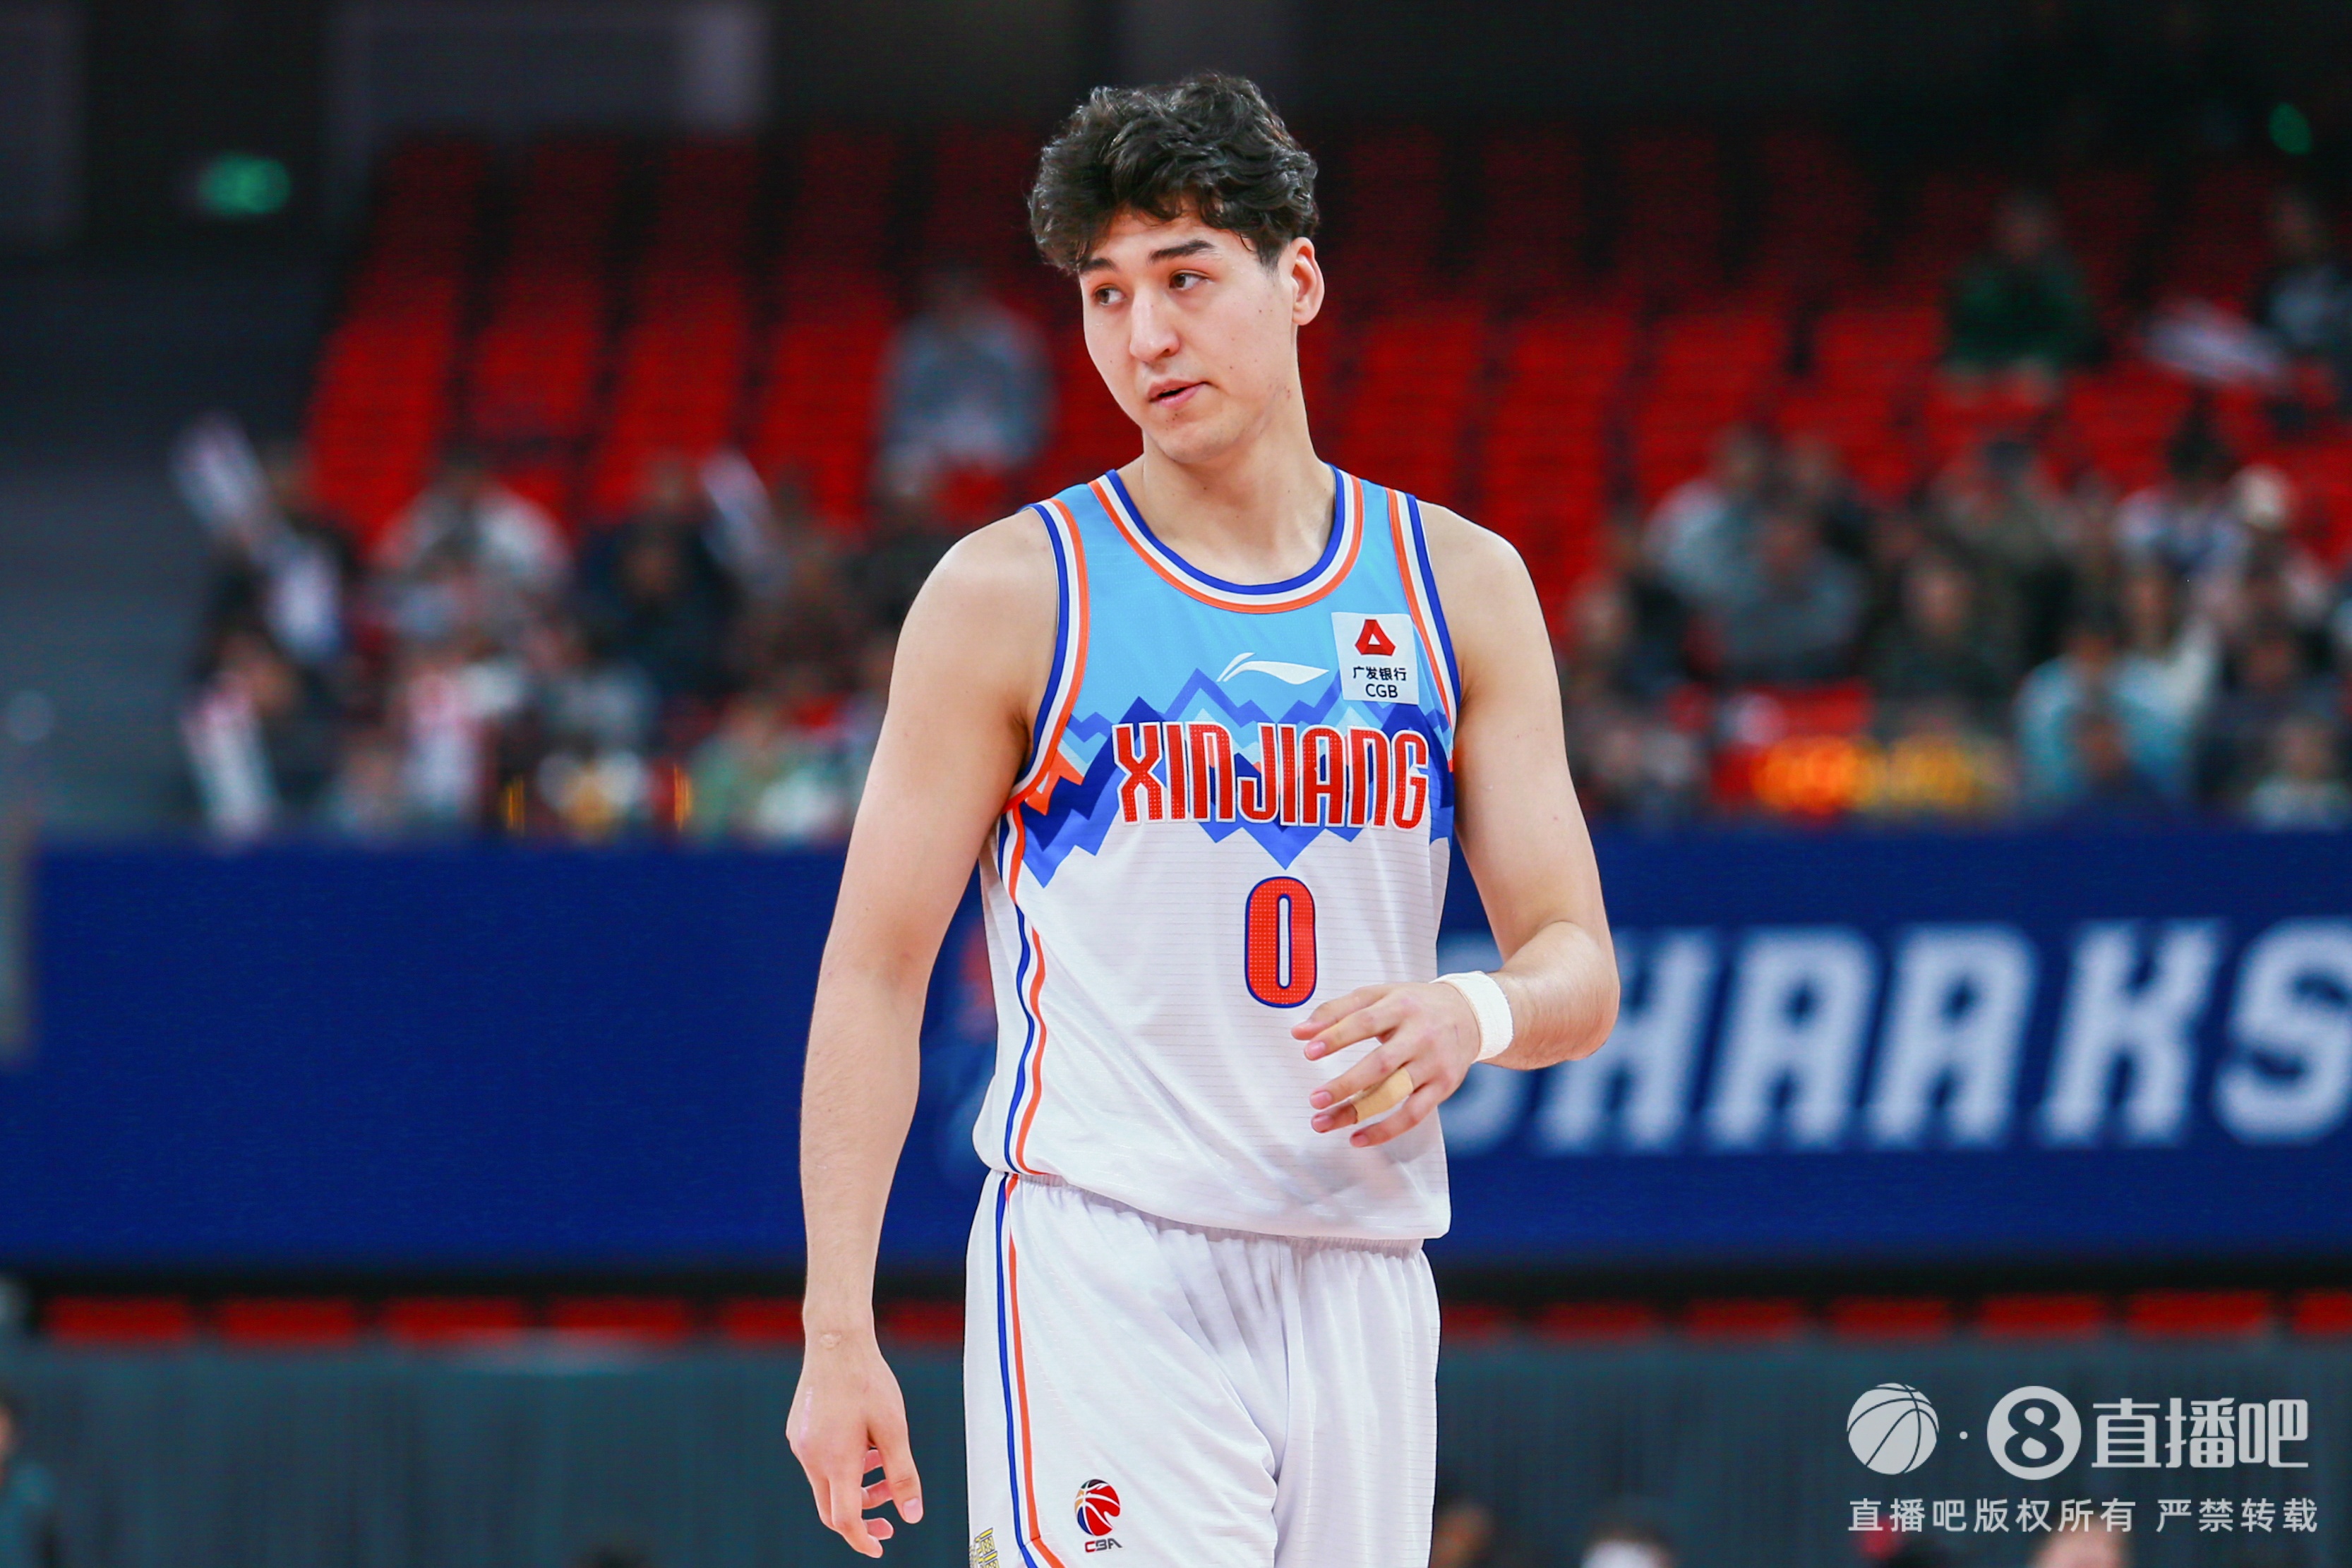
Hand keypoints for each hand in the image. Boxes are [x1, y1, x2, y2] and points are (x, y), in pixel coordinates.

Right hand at [787, 1326, 923, 1556]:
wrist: (836, 1341)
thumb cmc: (869, 1381)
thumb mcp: (894, 1429)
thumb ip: (902, 1475)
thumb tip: (912, 1516)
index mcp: (836, 1461)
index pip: (845, 1520)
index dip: (863, 1539)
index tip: (881, 1546)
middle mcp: (811, 1458)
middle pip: (832, 1509)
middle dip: (862, 1518)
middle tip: (890, 1516)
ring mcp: (801, 1444)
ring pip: (826, 1484)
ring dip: (856, 1487)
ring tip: (884, 1463)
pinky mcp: (798, 1431)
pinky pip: (819, 1462)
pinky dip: (843, 1466)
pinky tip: (864, 1442)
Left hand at [1293, 980, 1482, 1146]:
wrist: (1470, 1014)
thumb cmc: (1413, 1005)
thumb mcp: (1379, 995)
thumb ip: (1337, 1010)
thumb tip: (1299, 1033)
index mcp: (1401, 1006)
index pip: (1365, 1021)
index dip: (1337, 1037)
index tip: (1308, 1051)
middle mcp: (1420, 1035)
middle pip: (1381, 1064)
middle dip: (1346, 1084)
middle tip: (1315, 1099)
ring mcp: (1433, 1064)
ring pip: (1394, 1094)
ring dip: (1358, 1112)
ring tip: (1323, 1123)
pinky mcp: (1443, 1087)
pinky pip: (1413, 1115)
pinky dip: (1385, 1131)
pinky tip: (1357, 1139)